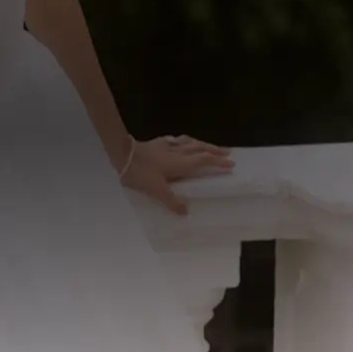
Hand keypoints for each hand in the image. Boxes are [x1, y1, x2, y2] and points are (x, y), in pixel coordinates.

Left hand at [119, 134, 233, 215]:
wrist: (121, 154)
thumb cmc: (140, 172)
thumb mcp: (156, 190)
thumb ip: (171, 201)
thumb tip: (187, 211)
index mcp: (180, 163)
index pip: (204, 160)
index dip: (218, 162)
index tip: (231, 164)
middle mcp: (177, 152)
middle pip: (200, 148)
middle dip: (215, 151)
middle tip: (228, 152)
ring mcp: (167, 145)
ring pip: (189, 142)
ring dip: (202, 144)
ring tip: (208, 146)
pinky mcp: (157, 143)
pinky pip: (175, 140)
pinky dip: (183, 141)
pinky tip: (180, 141)